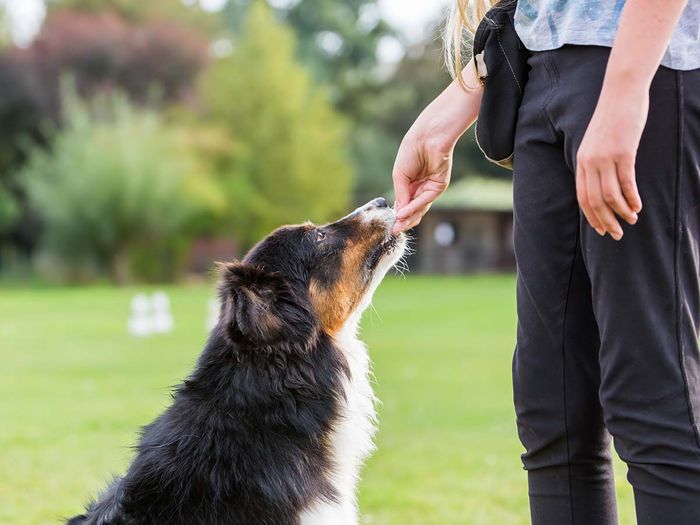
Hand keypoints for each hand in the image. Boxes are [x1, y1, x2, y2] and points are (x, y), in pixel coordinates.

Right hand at [392, 133, 453, 233]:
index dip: (397, 215)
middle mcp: (420, 188)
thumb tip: (397, 214)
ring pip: (420, 208)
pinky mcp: (439, 186)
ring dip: (409, 217)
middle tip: (394, 230)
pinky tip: (404, 213)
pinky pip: (425, 200)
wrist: (427, 137)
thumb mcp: (400, 176)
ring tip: (398, 226)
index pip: (404, 204)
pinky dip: (414, 207)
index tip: (390, 226)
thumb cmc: (411, 152)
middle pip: (413, 210)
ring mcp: (430, 188)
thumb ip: (400, 195)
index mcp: (410, 184)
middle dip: (403, 220)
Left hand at [576, 85, 646, 239]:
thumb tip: (603, 185)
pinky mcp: (623, 152)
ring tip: (632, 220)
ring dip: (621, 212)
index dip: (591, 216)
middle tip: (616, 234)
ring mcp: (605, 157)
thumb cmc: (612, 118)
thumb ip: (597, 163)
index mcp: (581, 161)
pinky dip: (631, 198)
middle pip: (594, 201)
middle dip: (605, 221)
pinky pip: (626, 182)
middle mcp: (589, 162)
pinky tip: (638, 206)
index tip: (600, 229)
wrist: (621, 93)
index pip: (582, 197)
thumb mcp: (597, 143)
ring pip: (610, 195)